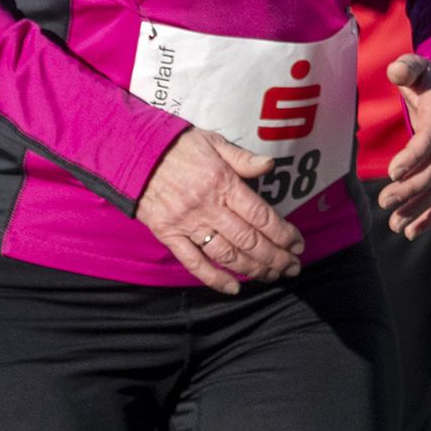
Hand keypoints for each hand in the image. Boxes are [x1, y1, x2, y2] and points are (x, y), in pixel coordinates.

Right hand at [136, 128, 306, 294]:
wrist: (133, 152)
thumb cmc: (178, 146)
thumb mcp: (214, 142)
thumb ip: (243, 158)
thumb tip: (270, 165)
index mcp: (223, 183)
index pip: (261, 215)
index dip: (283, 233)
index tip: (298, 244)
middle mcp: (208, 207)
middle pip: (248, 240)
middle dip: (275, 257)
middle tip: (293, 267)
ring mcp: (187, 224)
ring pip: (226, 255)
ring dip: (252, 269)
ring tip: (272, 276)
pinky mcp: (168, 235)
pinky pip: (194, 262)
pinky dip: (214, 279)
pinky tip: (234, 288)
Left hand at [376, 55, 430, 239]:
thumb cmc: (426, 78)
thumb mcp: (417, 67)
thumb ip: (407, 67)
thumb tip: (396, 71)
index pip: (430, 137)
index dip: (413, 156)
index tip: (391, 172)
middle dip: (411, 188)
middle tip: (384, 201)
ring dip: (418, 208)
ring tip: (395, 225)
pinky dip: (429, 216)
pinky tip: (410, 233)